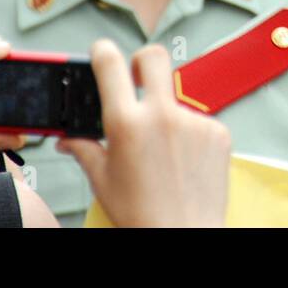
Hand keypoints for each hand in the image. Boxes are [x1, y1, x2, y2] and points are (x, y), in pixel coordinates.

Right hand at [56, 39, 230, 226]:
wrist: (184, 235)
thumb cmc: (142, 214)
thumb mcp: (102, 180)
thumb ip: (85, 149)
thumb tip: (69, 138)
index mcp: (127, 124)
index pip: (111, 64)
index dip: (103, 52)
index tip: (102, 52)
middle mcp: (162, 115)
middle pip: (154, 57)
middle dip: (142, 62)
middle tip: (137, 80)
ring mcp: (194, 121)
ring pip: (176, 98)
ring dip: (167, 113)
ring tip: (163, 150)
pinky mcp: (218, 131)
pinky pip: (199, 120)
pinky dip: (190, 134)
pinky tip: (184, 160)